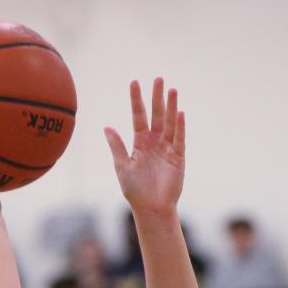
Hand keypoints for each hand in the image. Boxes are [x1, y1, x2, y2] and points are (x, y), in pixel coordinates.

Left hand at [105, 78, 184, 216]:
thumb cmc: (134, 190)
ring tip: (171, 90)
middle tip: (159, 79)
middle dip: (157, 97)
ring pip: (169, 123)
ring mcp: (167, 148)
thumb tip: (107, 127)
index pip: (138, 116)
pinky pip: (179, 139)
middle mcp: (154, 142)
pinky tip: (180, 113)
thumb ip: (117, 146)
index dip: (136, 100)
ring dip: (171, 107)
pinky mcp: (178, 158)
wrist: (151, 208)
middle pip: (156, 115)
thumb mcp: (122, 166)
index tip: (135, 82)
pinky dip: (180, 127)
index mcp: (140, 142)